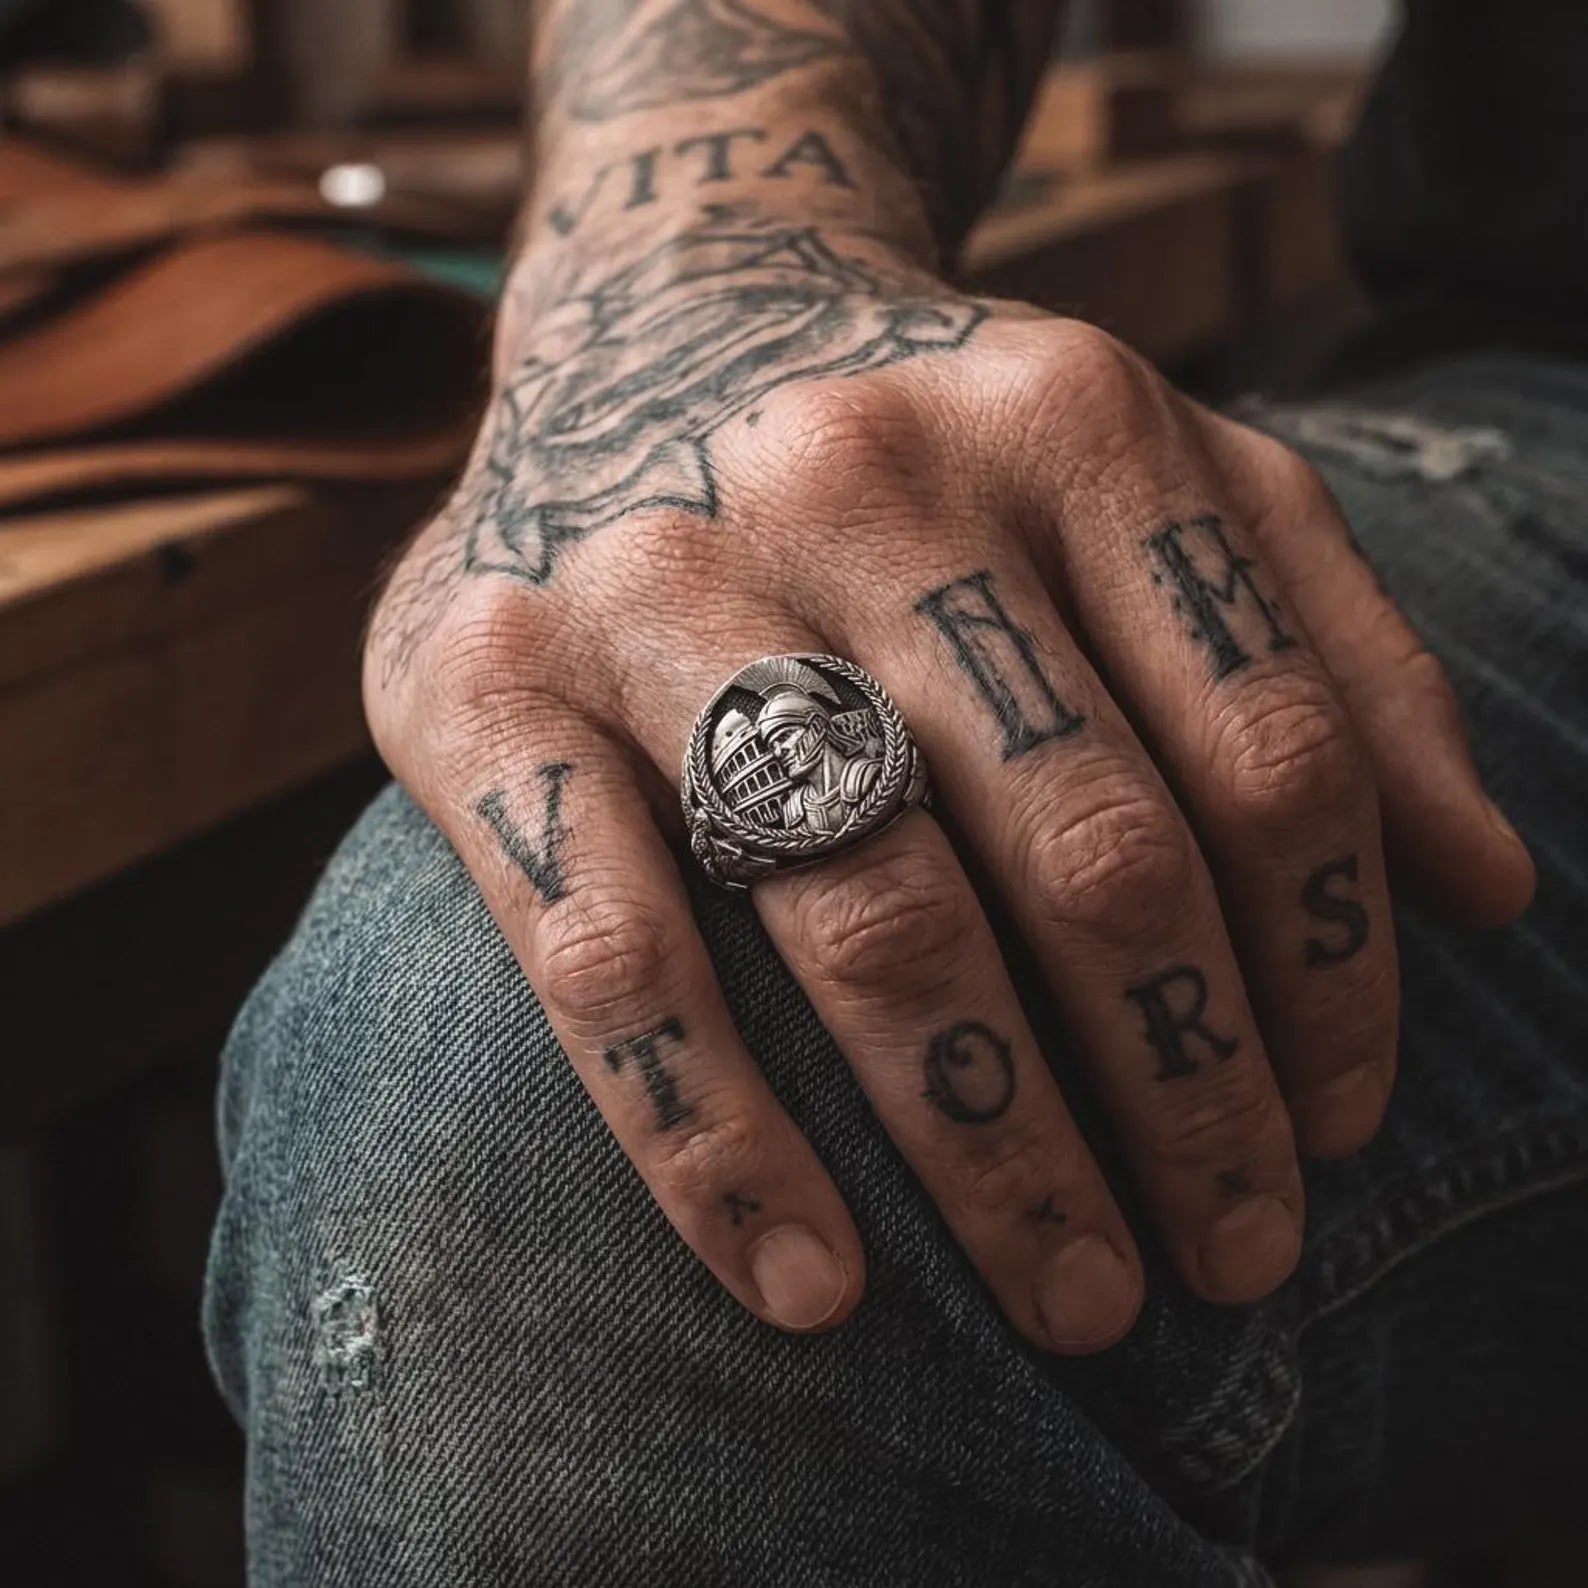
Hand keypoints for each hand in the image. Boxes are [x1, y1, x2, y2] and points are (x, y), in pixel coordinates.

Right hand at [365, 211, 1532, 1352]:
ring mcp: (655, 581)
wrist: (648, 316)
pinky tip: (814, 1284)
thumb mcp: (1153, 480)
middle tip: (1232, 1259)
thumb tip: (1486, 886)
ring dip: (992, 1146)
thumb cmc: (927, 450)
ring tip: (1076, 1296)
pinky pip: (614, 951)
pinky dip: (715, 1139)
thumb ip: (1327, 644)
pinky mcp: (480, 682)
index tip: (1336, 1126)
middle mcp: (855, 479)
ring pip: (869, 915)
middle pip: (1087, 846)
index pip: (1268, 750)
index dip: (1330, 973)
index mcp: (1063, 422)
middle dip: (1186, 1094)